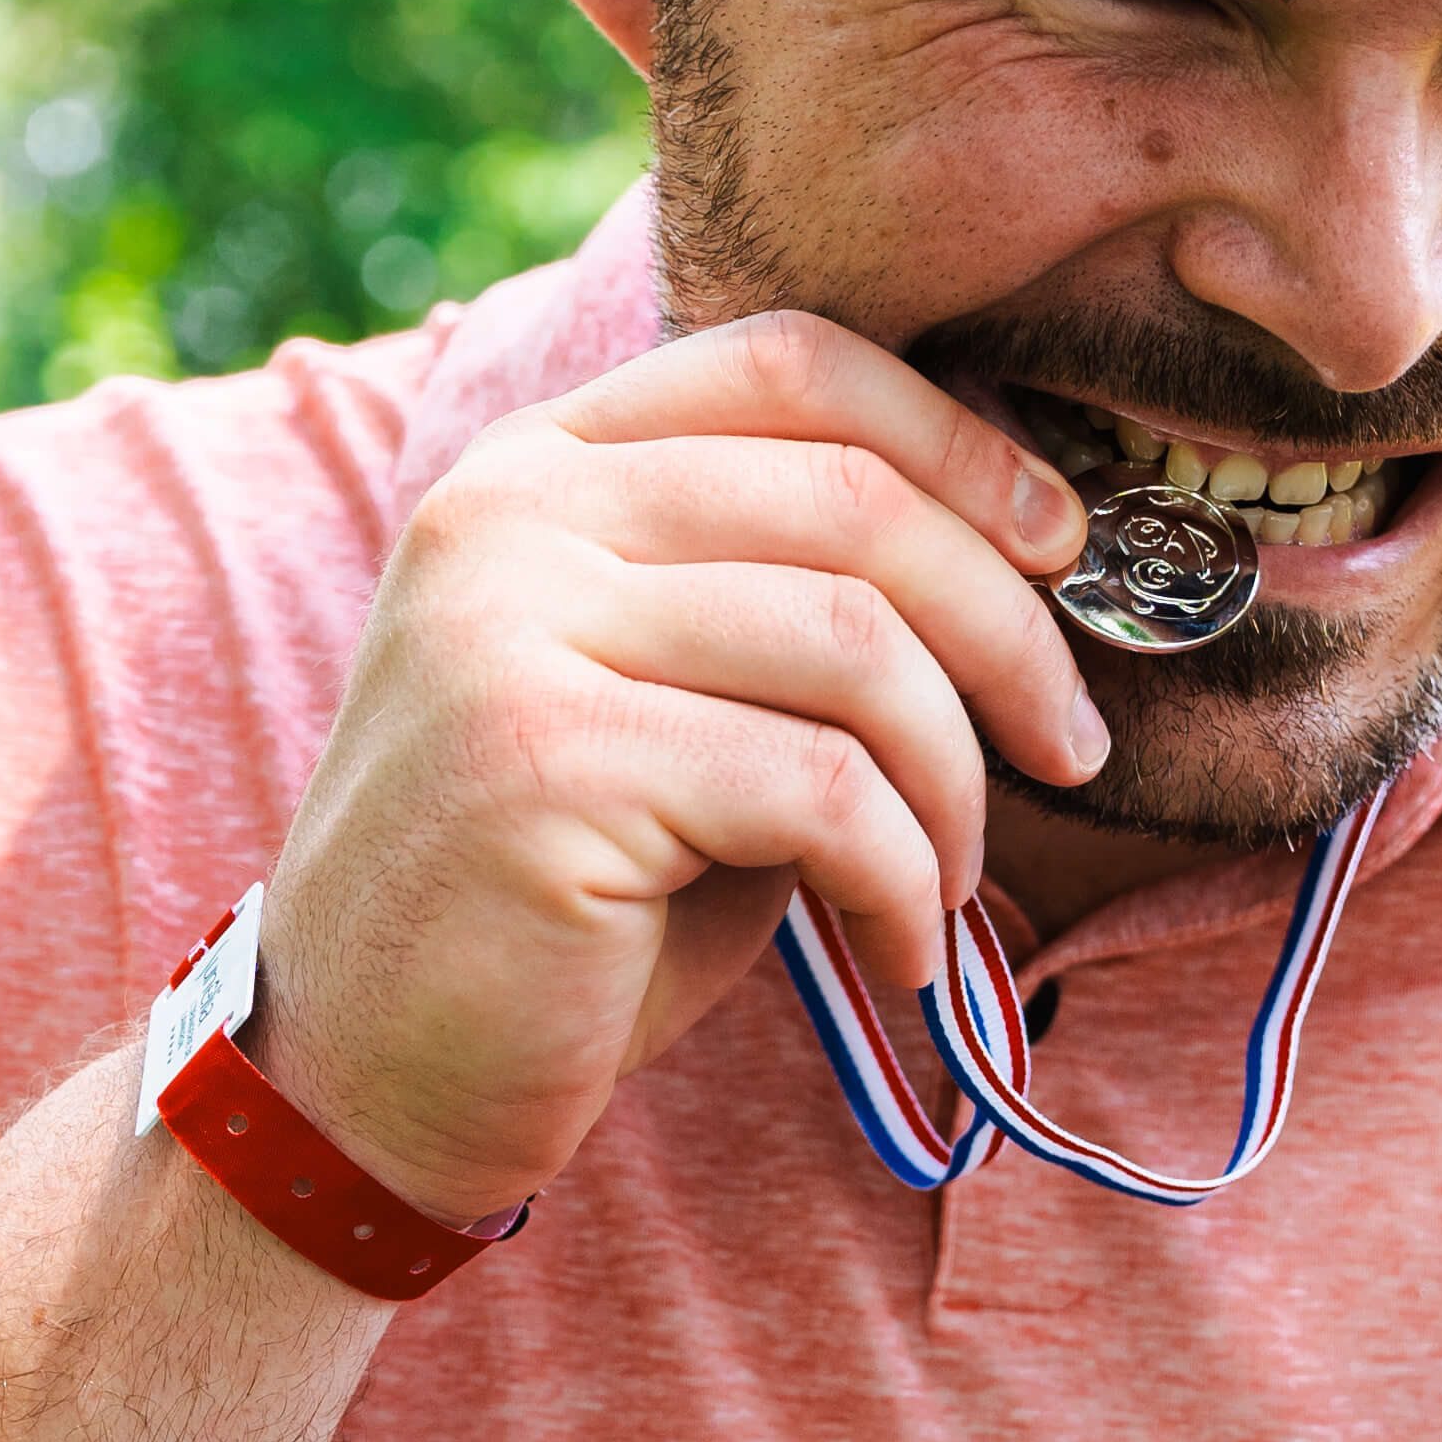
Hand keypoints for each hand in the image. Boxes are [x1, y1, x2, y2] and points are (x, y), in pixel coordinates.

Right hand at [248, 311, 1104, 1222]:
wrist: (371, 1077)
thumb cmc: (570, 899)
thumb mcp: (680, 705)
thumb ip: (796, 605)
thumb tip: (1035, 549)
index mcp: (536, 465)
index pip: (791, 364)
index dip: (960, 444)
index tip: (1062, 547)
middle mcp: (507, 516)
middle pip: (850, 499)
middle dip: (1008, 630)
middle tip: (1071, 745)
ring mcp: (509, 631)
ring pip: (855, 645)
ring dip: (956, 782)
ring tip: (955, 880)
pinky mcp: (544, 765)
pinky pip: (821, 790)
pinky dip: (903, 882)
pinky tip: (900, 954)